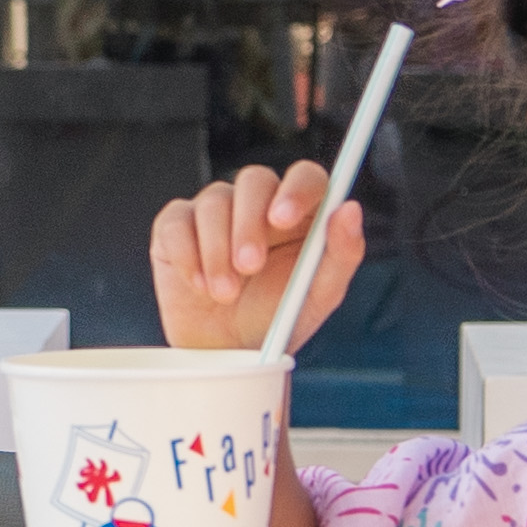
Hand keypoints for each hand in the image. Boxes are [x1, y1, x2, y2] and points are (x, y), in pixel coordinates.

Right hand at [148, 160, 366, 352]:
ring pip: (213, 202)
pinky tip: (199, 286)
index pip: (304, 176)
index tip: (282, 218)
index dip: (295, 189)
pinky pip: (177, 222)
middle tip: (249, 267)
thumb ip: (343, 253)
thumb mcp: (319, 295)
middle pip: (253, 181)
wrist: (226, 350)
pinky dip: (187, 256)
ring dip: (217, 252)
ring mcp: (215, 210)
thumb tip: (350, 209)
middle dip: (248, 225)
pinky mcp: (177, 226)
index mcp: (300, 212)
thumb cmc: (276, 318)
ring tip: (224, 294)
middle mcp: (258, 203)